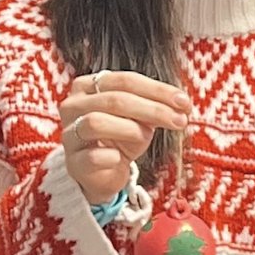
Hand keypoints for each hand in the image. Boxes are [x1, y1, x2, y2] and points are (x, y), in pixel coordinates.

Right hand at [56, 72, 195, 206]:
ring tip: (147, 137)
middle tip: (179, 120)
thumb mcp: (141, 118)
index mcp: (89, 86)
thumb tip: (181, 105)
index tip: (184, 102)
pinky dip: (110, 156)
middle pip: (114, 99)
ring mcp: (70, 134)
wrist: (104, 174)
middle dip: (152, 109)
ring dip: (130, 129)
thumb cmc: (122, 138)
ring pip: (96, 122)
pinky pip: (91, 156)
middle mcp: (74, 105)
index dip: (157, 90)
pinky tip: (120, 158)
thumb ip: (155, 106)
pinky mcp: (73, 162)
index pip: (125, 80)